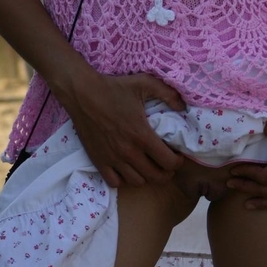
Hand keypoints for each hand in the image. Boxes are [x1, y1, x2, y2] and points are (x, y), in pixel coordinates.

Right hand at [64, 71, 185, 188]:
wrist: (82, 93)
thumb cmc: (114, 88)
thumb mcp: (144, 83)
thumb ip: (168, 93)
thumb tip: (183, 107)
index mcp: (142, 135)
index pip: (169, 162)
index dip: (178, 162)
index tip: (177, 155)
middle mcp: (128, 152)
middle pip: (156, 177)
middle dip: (167, 172)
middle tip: (166, 163)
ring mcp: (112, 159)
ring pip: (137, 182)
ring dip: (147, 176)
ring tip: (148, 166)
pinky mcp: (98, 161)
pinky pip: (115, 183)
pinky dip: (124, 180)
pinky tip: (127, 169)